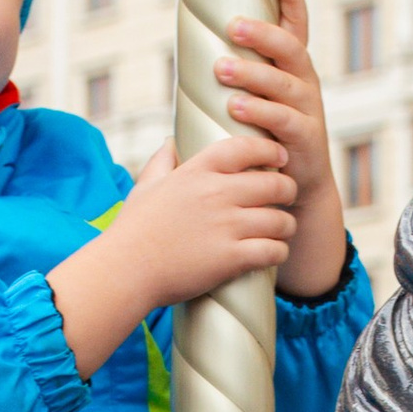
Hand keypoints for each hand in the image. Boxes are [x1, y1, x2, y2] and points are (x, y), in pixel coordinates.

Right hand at [49, 125, 295, 371]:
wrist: (124, 271)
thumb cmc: (133, 230)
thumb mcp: (145, 186)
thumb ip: (162, 160)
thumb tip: (171, 140)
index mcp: (197, 172)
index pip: (245, 148)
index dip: (269, 150)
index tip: (280, 157)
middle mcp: (216, 194)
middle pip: (274, 183)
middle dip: (287, 189)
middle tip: (287, 197)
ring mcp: (225, 226)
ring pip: (280, 219)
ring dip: (287, 225)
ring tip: (283, 230)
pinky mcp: (231, 258)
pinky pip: (273, 250)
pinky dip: (279, 252)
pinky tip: (275, 253)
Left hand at [220, 0, 349, 298]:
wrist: (295, 188)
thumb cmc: (264, 137)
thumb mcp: (255, 99)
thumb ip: (236, 72)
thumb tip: (190, 41)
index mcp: (292, 68)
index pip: (296, 26)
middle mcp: (304, 82)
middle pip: (289, 48)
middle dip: (261, 33)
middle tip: (230, 25)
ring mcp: (308, 111)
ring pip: (284, 84)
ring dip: (253, 74)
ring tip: (221, 69)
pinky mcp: (305, 141)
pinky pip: (284, 122)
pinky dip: (260, 114)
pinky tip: (235, 108)